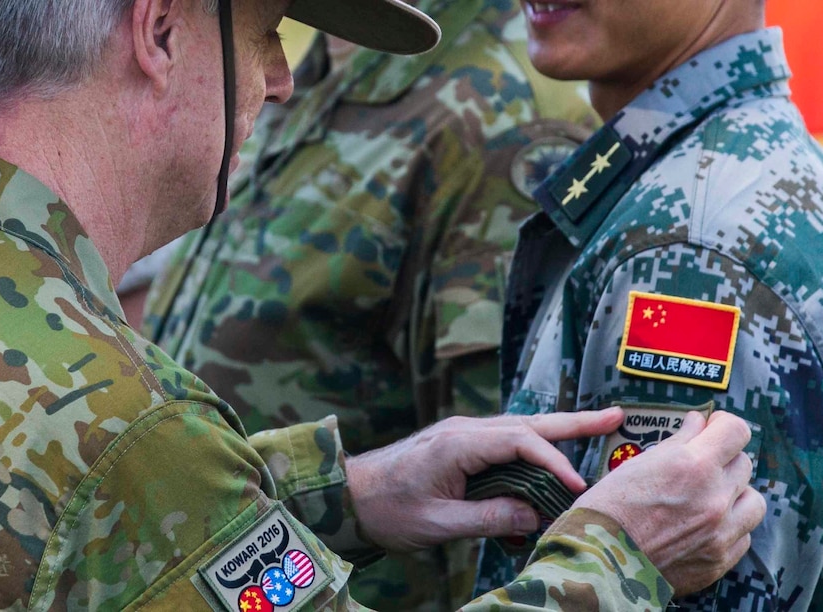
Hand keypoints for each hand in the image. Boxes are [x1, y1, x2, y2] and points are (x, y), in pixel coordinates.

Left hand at [346, 407, 623, 550]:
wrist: (347, 495)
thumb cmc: (386, 509)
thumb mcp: (437, 523)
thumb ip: (487, 518)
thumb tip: (534, 514)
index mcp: (457, 443)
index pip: (520, 442)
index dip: (553, 463)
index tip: (577, 487)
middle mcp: (463, 430)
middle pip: (528, 423)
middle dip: (573, 422)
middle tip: (616, 416)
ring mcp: (461, 434)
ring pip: (519, 428)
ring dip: (558, 431)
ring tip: (600, 428)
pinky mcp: (459, 445)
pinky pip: (505, 440)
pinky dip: (535, 444)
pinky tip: (553, 454)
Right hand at [573, 410, 764, 594]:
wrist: (598, 561)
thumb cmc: (607, 509)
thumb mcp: (636, 464)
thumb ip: (676, 442)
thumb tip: (698, 424)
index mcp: (692, 466)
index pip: (735, 431)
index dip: (724, 424)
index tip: (713, 427)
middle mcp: (714, 497)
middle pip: (743, 463)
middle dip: (722, 459)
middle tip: (700, 464)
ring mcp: (721, 531)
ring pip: (753, 500)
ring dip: (736, 494)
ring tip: (710, 496)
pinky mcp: (719, 559)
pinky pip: (744, 534)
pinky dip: (729, 526)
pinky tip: (705, 524)